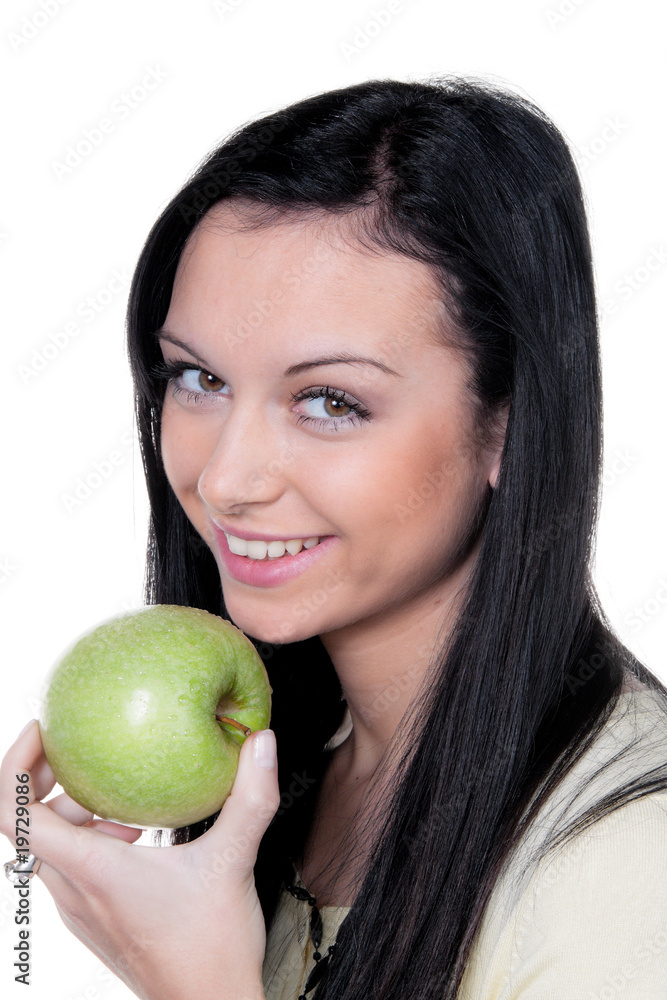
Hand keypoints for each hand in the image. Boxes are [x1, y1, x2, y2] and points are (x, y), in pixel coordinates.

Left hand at [0, 720, 279, 999]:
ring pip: (50, 847)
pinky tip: (136, 834)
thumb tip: (262, 743)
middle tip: (86, 755)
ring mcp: (80, 909)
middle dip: (49, 783)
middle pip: (28, 825)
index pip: (16, 815)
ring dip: (72, 812)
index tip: (41, 731)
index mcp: (92, 870)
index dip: (15, 766)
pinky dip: (89, 837)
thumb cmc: (212, 949)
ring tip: (120, 800)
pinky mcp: (94, 919)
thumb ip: (249, 797)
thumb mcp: (234, 860)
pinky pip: (71, 866)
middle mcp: (74, 891)